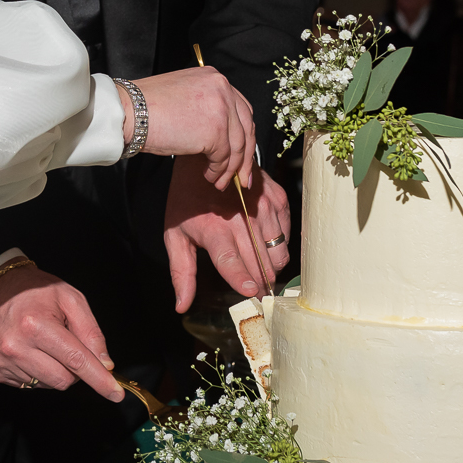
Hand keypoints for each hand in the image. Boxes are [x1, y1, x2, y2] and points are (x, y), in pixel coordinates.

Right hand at [0, 265, 123, 401]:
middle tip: (68, 346)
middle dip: (74, 370)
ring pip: (48, 385)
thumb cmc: (36, 291)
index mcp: (35, 325)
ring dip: (55, 370)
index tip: (115, 393)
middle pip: (64, 380)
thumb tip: (104, 365)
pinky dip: (38, 372)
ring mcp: (3, 361)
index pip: (75, 360)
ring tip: (45, 344)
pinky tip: (31, 351)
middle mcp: (15, 346)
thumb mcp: (70, 298)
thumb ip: (91, 332)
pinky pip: (31, 385)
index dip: (99, 379)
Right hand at [121, 67, 253, 187]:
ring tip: (220, 182)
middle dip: (245, 157)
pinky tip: (209, 176)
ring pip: (236, 146)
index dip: (244, 136)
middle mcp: (223, 89)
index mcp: (215, 79)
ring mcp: (221, 109)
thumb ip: (207, 110)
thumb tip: (221, 141)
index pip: (242, 110)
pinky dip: (218, 171)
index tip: (243, 154)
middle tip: (243, 177)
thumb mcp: (185, 97)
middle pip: (246, 128)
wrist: (130, 112)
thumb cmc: (148, 108)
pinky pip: (223, 158)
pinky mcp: (215, 131)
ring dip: (230, 169)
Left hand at [164, 153, 291, 310]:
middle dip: (260, 282)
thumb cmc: (188, 199)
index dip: (242, 279)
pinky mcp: (278, 199)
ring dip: (271, 266)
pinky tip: (264, 240)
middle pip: (260, 264)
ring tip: (260, 265)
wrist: (208, 156)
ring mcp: (263, 207)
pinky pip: (287, 236)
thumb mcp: (175, 234)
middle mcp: (241, 218)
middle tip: (256, 289)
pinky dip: (279, 245)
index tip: (250, 292)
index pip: (231, 261)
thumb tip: (181, 306)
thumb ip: (181, 272)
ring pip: (279, 254)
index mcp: (214, 229)